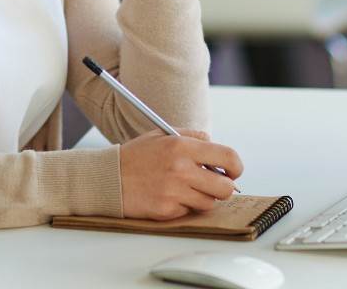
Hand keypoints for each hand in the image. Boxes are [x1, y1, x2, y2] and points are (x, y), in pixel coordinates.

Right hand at [118, 130, 243, 220]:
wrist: (110, 177)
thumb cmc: (137, 156)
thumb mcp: (162, 135)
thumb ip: (192, 137)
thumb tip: (217, 147)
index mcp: (181, 146)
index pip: (228, 157)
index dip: (236, 167)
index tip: (232, 171)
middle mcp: (180, 169)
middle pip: (225, 187)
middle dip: (223, 187)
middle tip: (212, 184)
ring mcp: (174, 191)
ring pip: (210, 202)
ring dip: (202, 197)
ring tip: (185, 188)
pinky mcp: (167, 210)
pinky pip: (190, 211)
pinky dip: (184, 206)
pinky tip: (169, 196)